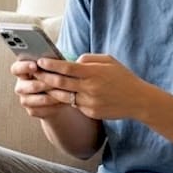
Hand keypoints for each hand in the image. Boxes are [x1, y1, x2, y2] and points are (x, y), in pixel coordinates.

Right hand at [11, 58, 70, 118]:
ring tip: (64, 91)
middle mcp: (20, 86)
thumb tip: (65, 59)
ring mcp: (25, 99)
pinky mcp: (32, 111)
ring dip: (50, 95)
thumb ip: (53, 63)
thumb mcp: (54, 68)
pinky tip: (64, 101)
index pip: (16, 68)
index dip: (24, 67)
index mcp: (22, 72)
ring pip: (35, 98)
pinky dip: (54, 105)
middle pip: (24, 86)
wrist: (57, 97)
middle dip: (41, 83)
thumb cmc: (56, 76)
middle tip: (54, 81)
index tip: (35, 65)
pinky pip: (41, 109)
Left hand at [32, 54, 150, 119]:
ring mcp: (90, 102)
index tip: (40, 61)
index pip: (67, 68)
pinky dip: (65, 99)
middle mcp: (90, 88)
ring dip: (50, 90)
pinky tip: (57, 95)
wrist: (138, 100)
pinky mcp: (90, 112)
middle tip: (34, 73)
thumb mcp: (109, 61)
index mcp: (94, 73)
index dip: (51, 64)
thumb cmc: (122, 77)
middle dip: (44, 77)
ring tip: (40, 84)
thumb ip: (88, 59)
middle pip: (60, 83)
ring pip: (63, 96)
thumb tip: (72, 61)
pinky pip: (74, 105)